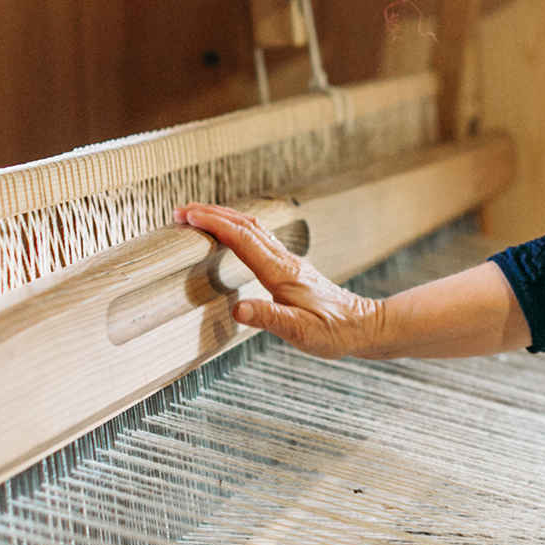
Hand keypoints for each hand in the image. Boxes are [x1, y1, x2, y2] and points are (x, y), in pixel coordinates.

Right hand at [174, 203, 385, 358]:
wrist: (363, 326)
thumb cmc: (334, 331)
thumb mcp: (300, 332)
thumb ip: (268, 318)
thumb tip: (238, 308)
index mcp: (281, 273)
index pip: (242, 239)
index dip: (213, 224)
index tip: (188, 216)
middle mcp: (284, 261)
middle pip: (244, 226)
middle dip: (212, 214)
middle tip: (182, 212)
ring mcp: (288, 262)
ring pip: (252, 229)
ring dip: (224, 219)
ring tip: (198, 217)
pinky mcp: (291, 268)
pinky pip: (259, 240)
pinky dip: (238, 231)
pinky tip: (232, 237)